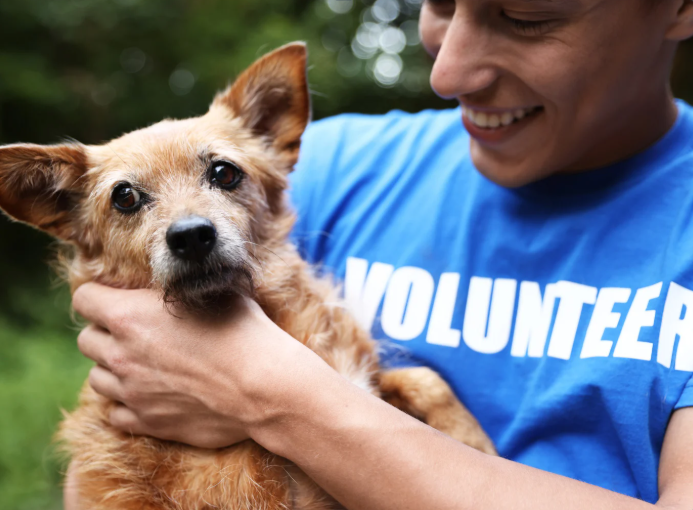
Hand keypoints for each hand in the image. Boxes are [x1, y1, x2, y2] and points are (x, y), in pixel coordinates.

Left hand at [73, 283, 306, 448]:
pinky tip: (152, 394)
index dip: (99, 296)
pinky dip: (127, 403)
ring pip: (97, 378)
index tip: (116, 300)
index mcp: (130, 315)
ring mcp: (131, 391)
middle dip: (106, 333)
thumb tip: (176, 278)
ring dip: (114, 369)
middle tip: (135, 334)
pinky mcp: (147, 422)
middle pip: (87, 340)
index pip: (84, 299)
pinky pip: (115, 413)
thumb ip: (178, 289)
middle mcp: (122, 353)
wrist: (264, 386)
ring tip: (144, 366)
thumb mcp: (213, 292)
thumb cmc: (244, 332)